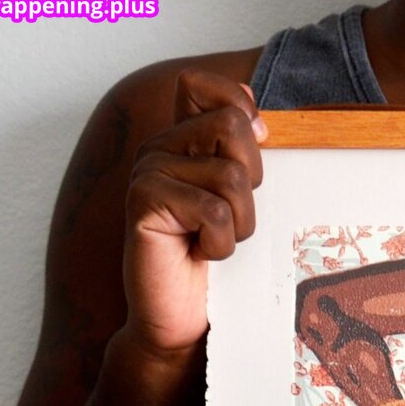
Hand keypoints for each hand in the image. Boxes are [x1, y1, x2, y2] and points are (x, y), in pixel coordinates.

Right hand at [122, 69, 266, 359]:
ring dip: (238, 222)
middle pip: (233, 127)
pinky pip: (214, 211)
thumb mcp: (240, 204)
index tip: (247, 161)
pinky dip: (221, 243)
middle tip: (227, 218)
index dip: (240, 112)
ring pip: (231, 175)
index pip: (207, 85)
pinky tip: (201, 255)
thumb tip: (260, 121)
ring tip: (213, 241)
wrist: (181, 320)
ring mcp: (148, 171)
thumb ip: (244, 158)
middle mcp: (160, 147)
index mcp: (183, 140)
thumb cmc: (214, 264)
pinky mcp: (144, 202)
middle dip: (250, 183)